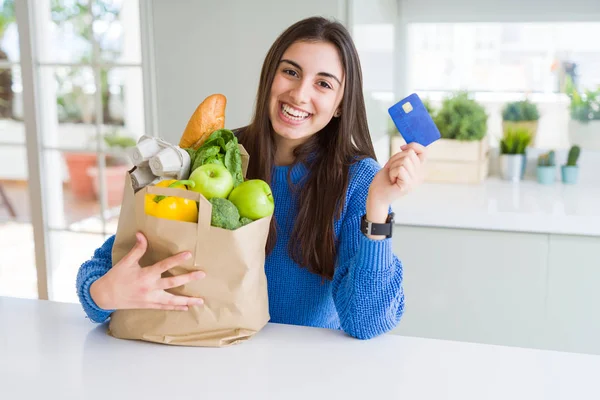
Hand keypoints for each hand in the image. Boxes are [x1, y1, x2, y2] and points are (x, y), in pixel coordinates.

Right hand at [90, 232, 204, 310]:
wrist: (104, 296)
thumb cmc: (116, 277)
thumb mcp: (125, 262)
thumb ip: (137, 249)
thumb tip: (142, 234)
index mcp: (145, 275)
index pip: (164, 265)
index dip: (176, 259)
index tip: (189, 254)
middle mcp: (150, 288)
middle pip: (173, 283)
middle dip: (188, 278)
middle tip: (202, 274)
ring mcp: (150, 298)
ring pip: (172, 300)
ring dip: (187, 300)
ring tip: (200, 300)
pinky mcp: (149, 305)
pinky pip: (165, 307)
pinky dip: (176, 307)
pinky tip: (187, 307)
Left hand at [365, 143, 426, 234]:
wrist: (376, 196)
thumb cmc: (384, 180)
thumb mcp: (395, 163)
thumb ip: (404, 156)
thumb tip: (408, 147)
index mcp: (418, 170)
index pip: (424, 152)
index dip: (414, 146)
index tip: (402, 147)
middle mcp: (419, 176)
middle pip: (410, 153)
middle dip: (396, 158)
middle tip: (391, 170)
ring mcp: (415, 181)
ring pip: (405, 160)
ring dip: (393, 166)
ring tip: (392, 176)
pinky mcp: (408, 185)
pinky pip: (400, 169)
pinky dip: (392, 172)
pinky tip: (392, 180)